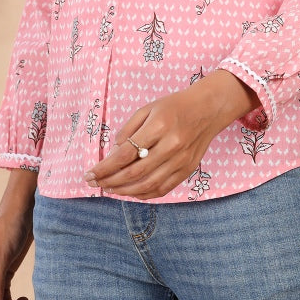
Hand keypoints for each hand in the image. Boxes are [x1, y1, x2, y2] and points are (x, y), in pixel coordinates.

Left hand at [84, 70, 259, 199]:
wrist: (209, 108)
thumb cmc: (175, 106)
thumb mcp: (148, 108)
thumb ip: (129, 129)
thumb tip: (113, 152)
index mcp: (159, 126)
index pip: (125, 154)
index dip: (105, 167)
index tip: (90, 173)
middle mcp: (171, 146)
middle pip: (135, 172)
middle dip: (110, 181)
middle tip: (95, 184)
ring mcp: (181, 160)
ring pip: (148, 185)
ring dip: (125, 191)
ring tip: (110, 190)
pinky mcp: (187, 169)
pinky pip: (163, 188)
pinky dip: (144, 194)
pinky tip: (131, 192)